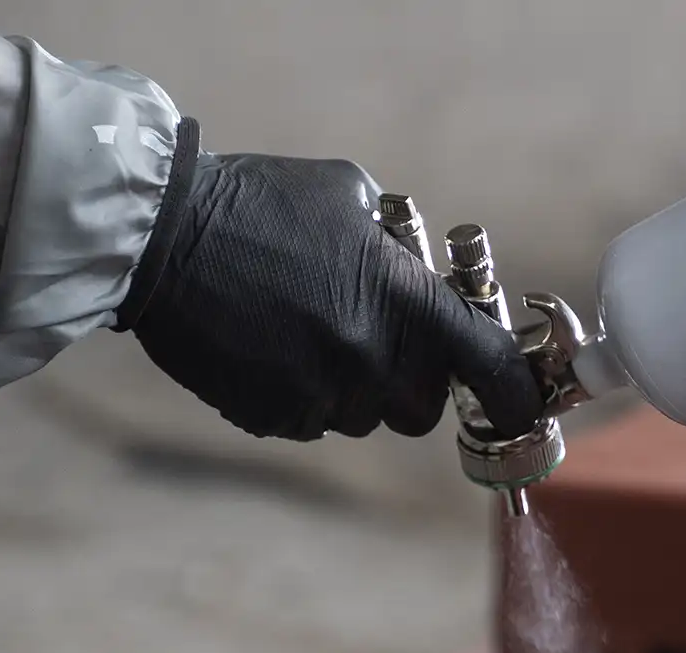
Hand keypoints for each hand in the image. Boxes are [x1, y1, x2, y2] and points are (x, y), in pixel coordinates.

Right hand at [129, 151, 543, 441]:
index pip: (487, 365)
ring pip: (361, 419)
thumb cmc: (259, 204)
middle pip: (420, 411)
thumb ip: (397, 247)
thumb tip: (421, 276)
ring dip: (351, 389)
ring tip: (307, 335)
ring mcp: (317, 395)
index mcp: (401, 301)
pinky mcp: (271, 417)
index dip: (515, 395)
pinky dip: (302, 397)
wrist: (162, 240)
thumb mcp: (348, 196)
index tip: (523, 408)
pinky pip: (310, 422)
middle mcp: (368, 359)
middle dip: (410, 384)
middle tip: (381, 347)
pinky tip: (270, 349)